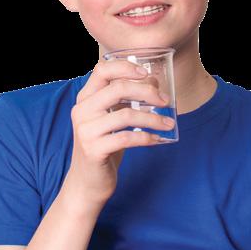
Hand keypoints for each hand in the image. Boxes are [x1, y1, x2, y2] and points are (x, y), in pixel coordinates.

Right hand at [68, 58, 168, 204]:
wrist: (86, 181)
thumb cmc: (103, 145)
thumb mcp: (113, 118)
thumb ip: (127, 98)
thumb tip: (153, 80)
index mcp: (85, 98)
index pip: (101, 70)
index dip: (125, 67)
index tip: (146, 73)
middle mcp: (82, 111)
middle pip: (118, 88)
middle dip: (147, 92)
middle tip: (166, 101)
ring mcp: (86, 131)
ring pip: (126, 114)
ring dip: (153, 118)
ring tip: (168, 124)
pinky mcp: (94, 150)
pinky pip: (127, 138)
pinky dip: (146, 137)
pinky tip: (156, 140)